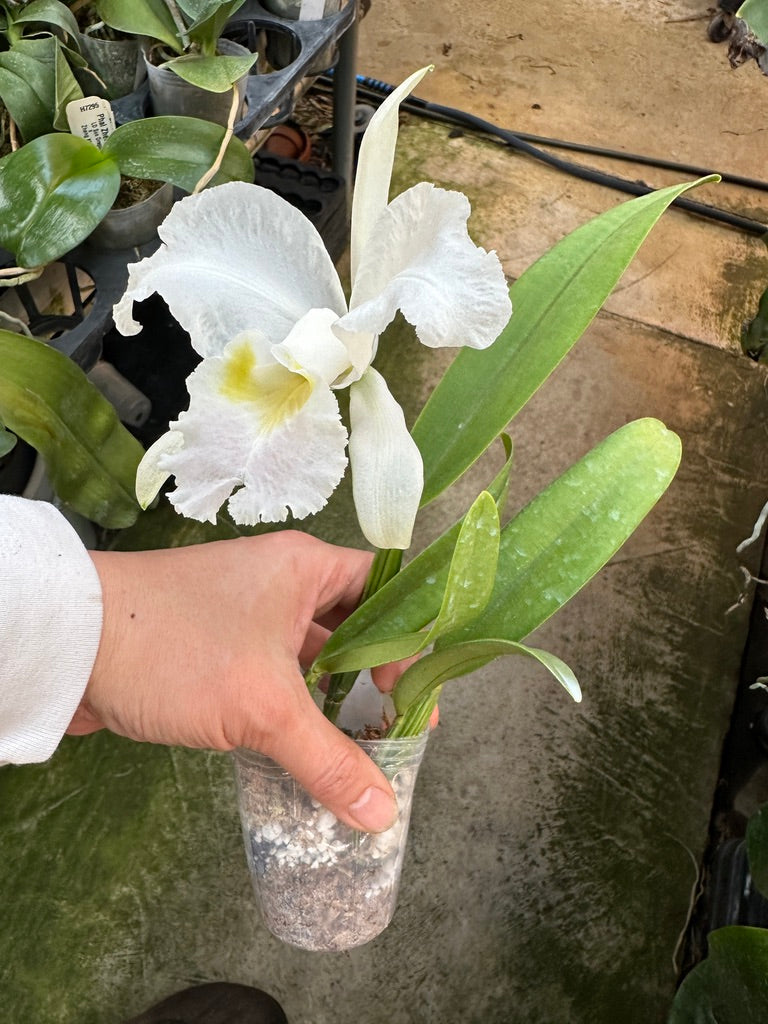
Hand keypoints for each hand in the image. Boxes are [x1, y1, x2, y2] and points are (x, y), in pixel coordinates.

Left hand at [67, 531, 399, 832]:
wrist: (69, 648)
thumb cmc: (175, 648)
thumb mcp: (262, 706)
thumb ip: (327, 760)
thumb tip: (381, 812)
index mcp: (304, 568)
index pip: (384, 589)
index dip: (409, 639)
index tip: (414, 695)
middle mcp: (281, 586)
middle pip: (352, 630)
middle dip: (375, 682)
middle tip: (396, 734)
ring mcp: (247, 619)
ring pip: (311, 661)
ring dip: (331, 705)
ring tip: (359, 755)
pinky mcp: (217, 652)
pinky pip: (274, 681)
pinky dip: (292, 714)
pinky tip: (305, 756)